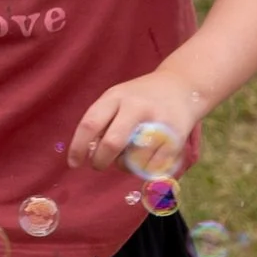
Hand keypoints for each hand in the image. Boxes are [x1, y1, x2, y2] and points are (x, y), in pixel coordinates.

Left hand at [68, 69, 202, 175]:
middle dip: (100, 161)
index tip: (73, 163)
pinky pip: (153, 166)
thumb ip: (102, 120)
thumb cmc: (141, 97)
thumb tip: (86, 151)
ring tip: (126, 157)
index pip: (90, 123)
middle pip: (112, 143)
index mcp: (115, 97)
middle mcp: (136, 107)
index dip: (78, 146)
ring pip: (133, 159)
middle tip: (97, 165)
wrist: (182, 85)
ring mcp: (157, 122)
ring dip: (123, 166)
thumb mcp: (118, 98)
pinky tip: (144, 161)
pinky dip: (143, 170)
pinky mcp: (175, 138)